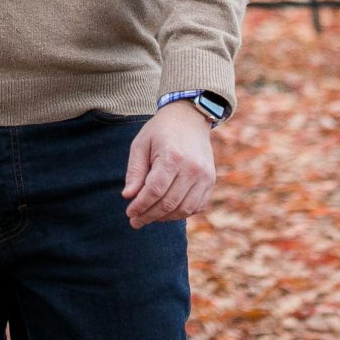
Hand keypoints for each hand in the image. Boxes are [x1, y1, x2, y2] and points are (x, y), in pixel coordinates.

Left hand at [123, 104, 214, 227]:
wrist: (189, 118)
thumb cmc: (160, 131)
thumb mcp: (141, 144)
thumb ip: (135, 171)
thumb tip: (128, 197)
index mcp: (173, 156)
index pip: (154, 190)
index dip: (140, 205)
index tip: (129, 213)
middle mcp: (192, 168)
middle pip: (169, 203)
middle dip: (149, 216)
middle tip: (135, 221)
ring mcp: (205, 176)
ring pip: (184, 209)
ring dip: (165, 218)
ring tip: (149, 217)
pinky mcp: (210, 180)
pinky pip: (197, 206)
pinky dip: (181, 213)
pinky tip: (167, 211)